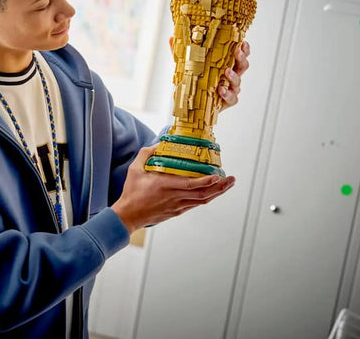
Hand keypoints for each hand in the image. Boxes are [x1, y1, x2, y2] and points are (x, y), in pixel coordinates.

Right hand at [111, 145, 235, 233]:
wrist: (128, 215)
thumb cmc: (132, 192)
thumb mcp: (135, 169)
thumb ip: (147, 154)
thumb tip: (159, 144)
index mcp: (166, 186)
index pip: (192, 185)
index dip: (207, 181)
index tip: (218, 175)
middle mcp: (175, 197)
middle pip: (204, 194)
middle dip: (220, 187)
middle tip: (231, 179)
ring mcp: (177, 206)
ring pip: (202, 201)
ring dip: (216, 193)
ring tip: (227, 185)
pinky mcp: (177, 212)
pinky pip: (195, 204)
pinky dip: (206, 198)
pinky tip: (211, 192)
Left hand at [167, 38, 250, 110]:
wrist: (192, 104)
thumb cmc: (194, 80)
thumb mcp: (187, 65)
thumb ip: (181, 53)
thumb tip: (171, 38)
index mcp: (225, 64)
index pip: (239, 54)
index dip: (243, 48)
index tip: (242, 42)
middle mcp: (231, 75)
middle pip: (243, 65)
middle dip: (242, 58)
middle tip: (237, 52)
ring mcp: (231, 88)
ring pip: (238, 81)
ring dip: (233, 76)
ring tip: (226, 72)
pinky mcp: (228, 101)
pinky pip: (232, 98)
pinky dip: (227, 94)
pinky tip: (221, 90)